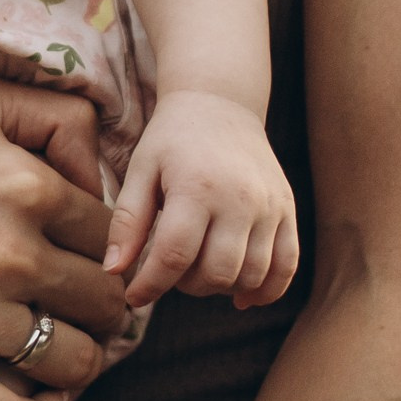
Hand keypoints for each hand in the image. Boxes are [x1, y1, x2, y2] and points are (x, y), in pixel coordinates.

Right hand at [0, 78, 128, 400]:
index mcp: (26, 186)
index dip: (102, 251)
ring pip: (75, 363)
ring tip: (54, 349)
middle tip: (76, 309)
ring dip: (75, 361)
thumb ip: (60, 119)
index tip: (82, 260)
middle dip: (98, 307)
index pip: (110, 238)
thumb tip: (103, 176)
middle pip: (104, 303)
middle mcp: (5, 253)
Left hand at [104, 92, 298, 311]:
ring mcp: (269, 205)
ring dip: (221, 288)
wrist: (220, 104)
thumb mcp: (141, 171)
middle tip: (171, 269)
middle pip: (215, 273)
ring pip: (250, 276)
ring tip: (200, 268)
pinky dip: (266, 290)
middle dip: (187, 285)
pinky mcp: (287, 209)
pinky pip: (286, 266)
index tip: (133, 296)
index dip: (150, 285)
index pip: (174, 257)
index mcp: (196, 187)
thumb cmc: (172, 140)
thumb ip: (127, 222)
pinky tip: (241, 296)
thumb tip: (113, 272)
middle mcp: (240, 198)